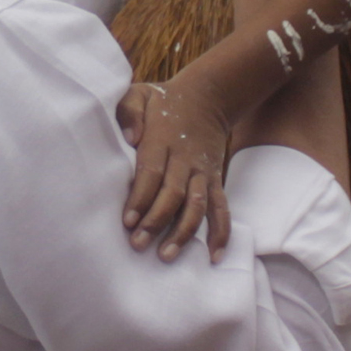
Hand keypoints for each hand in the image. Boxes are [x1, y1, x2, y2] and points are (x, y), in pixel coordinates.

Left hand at [119, 61, 242, 262]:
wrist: (207, 98)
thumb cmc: (163, 102)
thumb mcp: (141, 94)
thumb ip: (129, 111)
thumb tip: (130, 138)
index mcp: (162, 140)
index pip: (152, 173)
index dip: (140, 198)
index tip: (128, 221)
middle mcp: (185, 160)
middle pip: (173, 194)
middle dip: (157, 221)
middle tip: (139, 244)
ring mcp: (202, 172)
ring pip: (197, 206)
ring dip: (184, 232)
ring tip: (167, 255)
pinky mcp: (214, 180)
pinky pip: (221, 208)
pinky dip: (221, 232)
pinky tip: (214, 256)